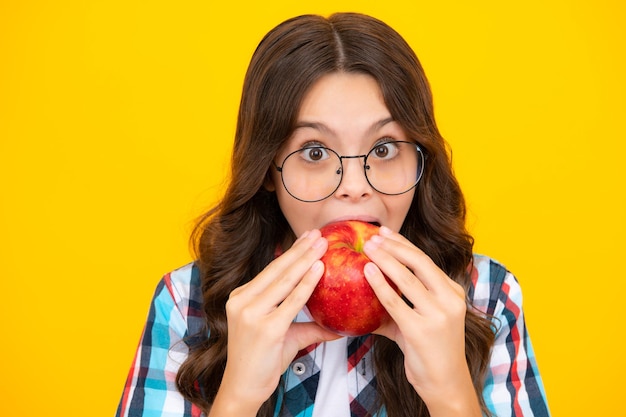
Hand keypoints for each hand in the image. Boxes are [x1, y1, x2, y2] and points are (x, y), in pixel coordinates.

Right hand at [211, 229, 339, 415]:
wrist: (243, 388)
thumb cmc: (261, 361)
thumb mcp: (283, 336)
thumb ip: (309, 326)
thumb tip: (339, 326)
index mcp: (241, 297)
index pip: (271, 269)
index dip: (291, 252)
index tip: (307, 238)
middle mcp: (242, 301)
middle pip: (277, 269)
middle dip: (300, 250)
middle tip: (319, 234)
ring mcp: (251, 313)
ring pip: (284, 280)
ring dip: (305, 260)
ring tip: (322, 244)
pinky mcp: (265, 327)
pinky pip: (291, 301)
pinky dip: (307, 283)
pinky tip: (319, 269)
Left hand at [363, 227, 480, 415]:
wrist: (445, 383)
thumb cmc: (429, 349)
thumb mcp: (422, 317)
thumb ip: (403, 299)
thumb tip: (371, 278)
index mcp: (453, 292)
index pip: (425, 261)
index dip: (404, 244)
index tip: (385, 232)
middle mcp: (450, 300)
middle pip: (419, 263)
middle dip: (394, 246)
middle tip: (373, 236)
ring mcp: (437, 315)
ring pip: (407, 279)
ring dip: (385, 259)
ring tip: (368, 248)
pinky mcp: (420, 330)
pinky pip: (395, 302)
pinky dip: (379, 284)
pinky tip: (367, 272)